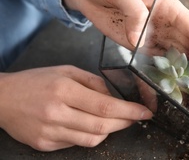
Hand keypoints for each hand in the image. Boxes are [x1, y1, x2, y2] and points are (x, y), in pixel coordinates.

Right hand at [0, 66, 152, 150]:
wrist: (3, 99)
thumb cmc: (36, 81)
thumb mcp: (67, 71)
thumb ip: (93, 83)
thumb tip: (114, 96)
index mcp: (64, 91)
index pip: (105, 106)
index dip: (129, 111)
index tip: (145, 112)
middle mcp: (57, 113)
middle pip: (102, 127)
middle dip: (125, 123)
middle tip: (136, 117)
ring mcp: (50, 132)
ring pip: (92, 140)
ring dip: (110, 131)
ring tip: (114, 120)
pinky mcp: (44, 145)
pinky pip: (76, 144)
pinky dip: (90, 136)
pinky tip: (90, 125)